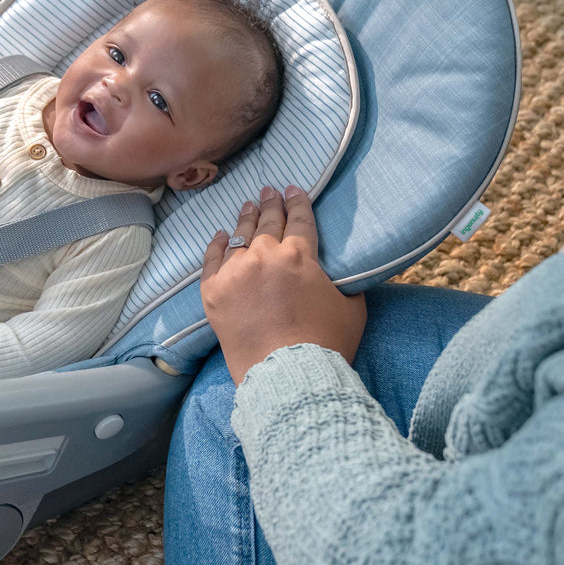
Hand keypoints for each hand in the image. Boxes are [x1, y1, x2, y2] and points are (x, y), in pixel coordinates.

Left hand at [201, 186, 366, 384]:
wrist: (287, 375)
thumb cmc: (326, 343)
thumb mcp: (351, 306)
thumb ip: (344, 281)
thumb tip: (340, 274)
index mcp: (299, 254)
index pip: (299, 218)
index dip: (297, 201)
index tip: (292, 189)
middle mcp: (264, 254)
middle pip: (268, 222)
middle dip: (270, 203)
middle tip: (268, 191)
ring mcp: (235, 272)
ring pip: (239, 236)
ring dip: (245, 219)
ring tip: (247, 206)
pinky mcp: (213, 292)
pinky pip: (212, 260)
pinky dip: (216, 245)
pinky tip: (220, 234)